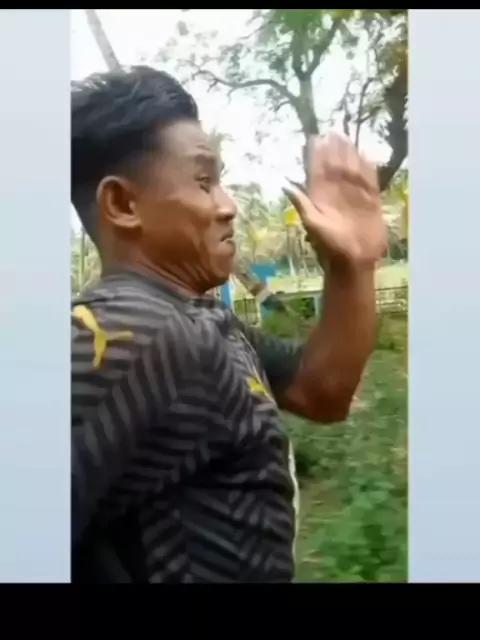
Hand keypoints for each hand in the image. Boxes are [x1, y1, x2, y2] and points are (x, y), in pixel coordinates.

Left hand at [284, 133, 386, 270]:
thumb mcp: (313, 225)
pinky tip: (367, 156)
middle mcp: (336, 195)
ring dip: (350, 156)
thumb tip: (285, 186)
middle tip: (332, 132)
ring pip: (352, 171)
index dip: (316, 156)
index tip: (315, 139)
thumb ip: (303, 204)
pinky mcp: (370, 202)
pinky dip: (368, 170)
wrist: (354, 261)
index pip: (317, 172)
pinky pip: (369, 182)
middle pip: (335, 167)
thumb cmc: (330, 246)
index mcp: (321, 198)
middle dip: (334, 150)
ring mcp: (354, 197)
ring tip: (347, 139)